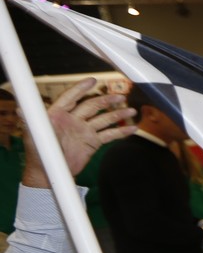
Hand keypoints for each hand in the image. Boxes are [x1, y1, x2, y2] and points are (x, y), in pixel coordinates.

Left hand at [22, 78, 136, 186]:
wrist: (49, 173)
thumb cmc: (38, 153)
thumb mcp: (34, 135)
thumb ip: (31, 121)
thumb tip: (19, 110)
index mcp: (58, 115)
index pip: (71, 97)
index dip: (80, 88)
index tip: (92, 80)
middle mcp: (73, 120)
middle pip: (93, 106)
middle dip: (106, 101)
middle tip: (120, 97)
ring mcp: (84, 130)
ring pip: (104, 119)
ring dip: (118, 114)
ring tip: (131, 110)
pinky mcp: (92, 142)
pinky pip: (109, 135)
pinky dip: (121, 132)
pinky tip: (133, 129)